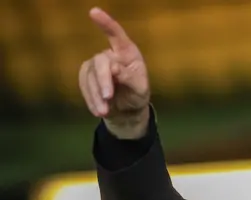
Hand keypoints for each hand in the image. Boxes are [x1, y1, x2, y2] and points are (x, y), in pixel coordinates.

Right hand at [79, 7, 149, 137]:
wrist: (127, 110)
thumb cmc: (137, 95)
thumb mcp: (140, 89)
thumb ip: (129, 78)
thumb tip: (113, 68)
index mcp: (127, 53)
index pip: (116, 35)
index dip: (106, 23)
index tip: (93, 12)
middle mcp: (110, 55)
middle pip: (100, 62)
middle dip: (103, 81)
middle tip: (108, 97)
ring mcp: (95, 65)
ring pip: (89, 76)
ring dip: (96, 95)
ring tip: (104, 111)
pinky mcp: (86, 77)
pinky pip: (84, 86)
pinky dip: (91, 99)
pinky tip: (98, 110)